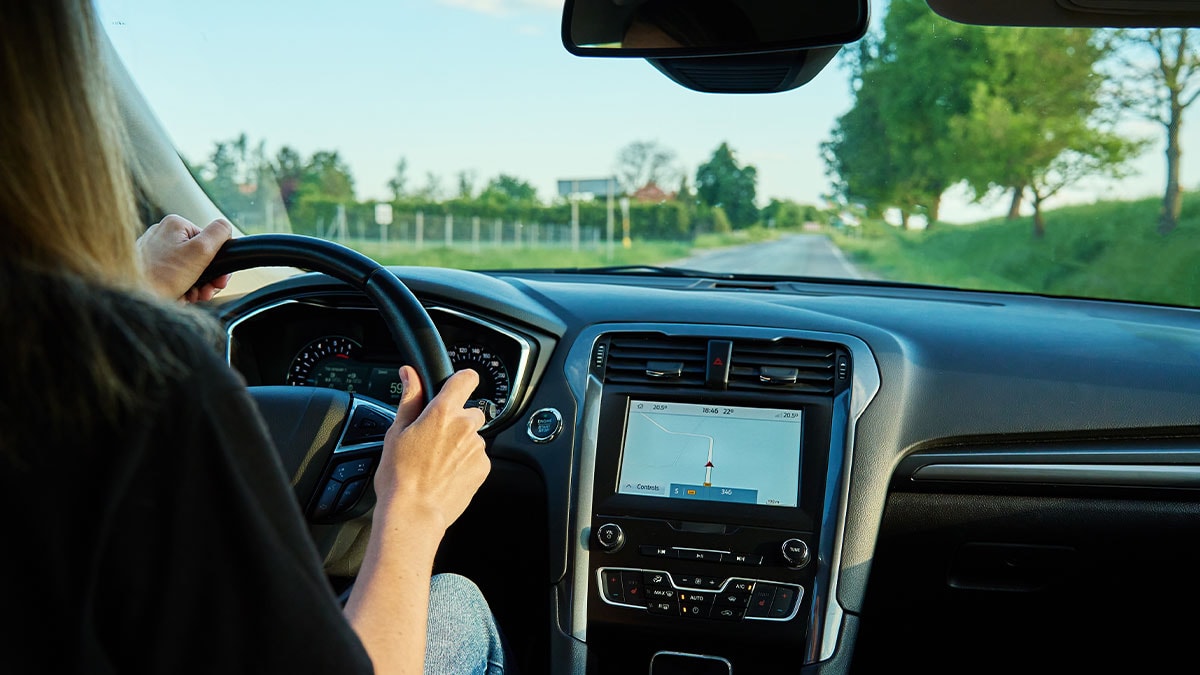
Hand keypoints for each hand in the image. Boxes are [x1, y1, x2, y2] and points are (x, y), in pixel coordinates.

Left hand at [137, 215, 232, 301]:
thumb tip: (226, 226)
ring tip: (191, 296)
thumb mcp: (199, 252)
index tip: (219, 281)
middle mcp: (163, 234)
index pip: (211, 241)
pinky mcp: (149, 267)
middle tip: (206, 292)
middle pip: (200, 257)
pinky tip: (179, 297)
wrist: (132, 297)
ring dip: (196, 286)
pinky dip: (181, 288)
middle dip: (208, 278)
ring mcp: (154, 251)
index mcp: (176, 225)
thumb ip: (218, 234)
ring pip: (188, 269)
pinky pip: (174, 277)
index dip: (219, 263)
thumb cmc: (161, 276)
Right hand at [374, 366, 489, 534]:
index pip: (466, 378)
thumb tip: (410, 374)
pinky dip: (465, 461)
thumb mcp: (396, 431)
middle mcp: (465, 426)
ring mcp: (477, 448)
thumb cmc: (400, 476)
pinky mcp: (483, 467)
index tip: (454, 388)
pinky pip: (477, 456)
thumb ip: (410, 398)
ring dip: (460, 443)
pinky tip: (446, 473)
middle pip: (470, 411)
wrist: (414, 513)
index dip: (461, 380)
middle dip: (456, 420)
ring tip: (436, 461)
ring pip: (473, 436)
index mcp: (443, 412)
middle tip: (433, 439)